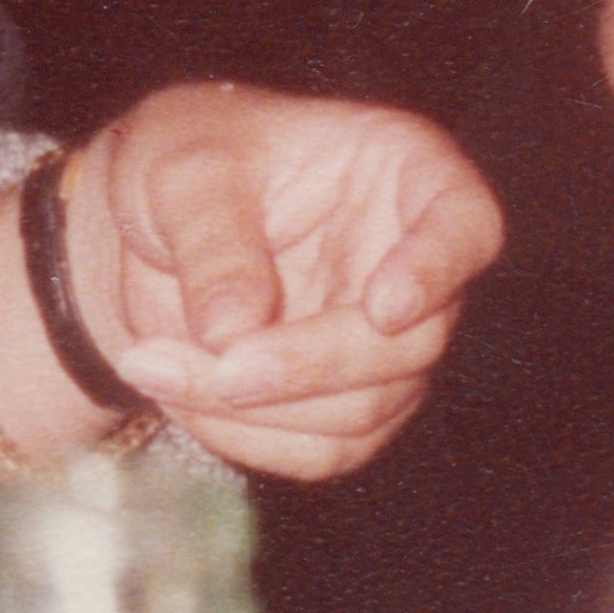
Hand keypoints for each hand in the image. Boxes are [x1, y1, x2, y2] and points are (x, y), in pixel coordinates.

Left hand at [61, 84, 502, 482]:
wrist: (148, 222)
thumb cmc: (183, 163)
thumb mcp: (181, 172)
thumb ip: (211, 243)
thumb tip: (234, 332)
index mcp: (400, 171)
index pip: (465, 221)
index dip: (438, 268)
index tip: (384, 306)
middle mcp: (409, 262)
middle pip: (409, 342)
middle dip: (306, 365)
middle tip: (216, 365)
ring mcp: (387, 340)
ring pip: (364, 409)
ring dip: (256, 409)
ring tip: (149, 365)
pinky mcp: (350, 401)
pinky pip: (321, 449)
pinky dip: (247, 436)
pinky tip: (177, 392)